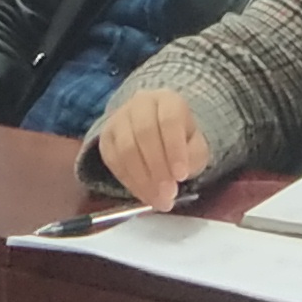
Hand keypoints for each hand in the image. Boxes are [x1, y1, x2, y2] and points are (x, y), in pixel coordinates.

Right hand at [91, 89, 213, 211]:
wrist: (156, 130)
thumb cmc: (180, 139)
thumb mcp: (196, 145)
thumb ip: (193, 156)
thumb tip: (178, 174)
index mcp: (167, 100)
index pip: (169, 121)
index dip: (174, 149)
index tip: (181, 176)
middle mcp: (140, 104)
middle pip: (144, 134)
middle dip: (157, 169)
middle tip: (168, 195)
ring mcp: (118, 118)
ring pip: (125, 148)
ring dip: (142, 180)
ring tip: (158, 200)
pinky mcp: (105, 137)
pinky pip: (113, 161)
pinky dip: (129, 182)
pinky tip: (144, 194)